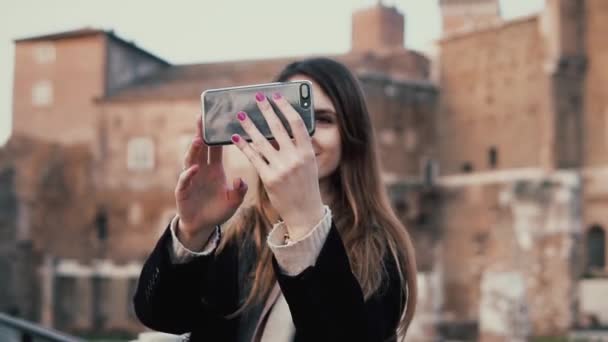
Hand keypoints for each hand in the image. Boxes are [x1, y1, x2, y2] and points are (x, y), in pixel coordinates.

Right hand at [174, 115, 247, 248]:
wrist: (203, 226)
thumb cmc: (218, 210)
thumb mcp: (234, 201)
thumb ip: (240, 191)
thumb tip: (241, 180)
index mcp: (214, 169)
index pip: (215, 148)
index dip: (215, 135)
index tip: (217, 119)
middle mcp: (201, 170)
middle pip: (200, 148)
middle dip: (200, 133)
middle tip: (201, 117)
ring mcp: (190, 179)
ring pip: (190, 160)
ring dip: (194, 150)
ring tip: (199, 140)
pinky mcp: (183, 191)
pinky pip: (184, 180)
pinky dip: (188, 174)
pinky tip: (194, 168)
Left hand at [231, 92, 324, 239]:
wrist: (304, 213)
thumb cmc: (306, 186)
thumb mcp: (309, 165)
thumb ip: (299, 148)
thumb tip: (283, 128)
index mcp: (307, 152)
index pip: (296, 123)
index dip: (285, 107)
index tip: (276, 96)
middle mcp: (295, 158)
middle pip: (277, 128)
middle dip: (266, 110)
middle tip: (257, 97)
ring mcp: (282, 168)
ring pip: (262, 141)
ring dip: (250, 126)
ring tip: (241, 115)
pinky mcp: (269, 178)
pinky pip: (253, 157)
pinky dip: (244, 145)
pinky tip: (236, 137)